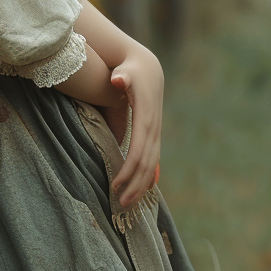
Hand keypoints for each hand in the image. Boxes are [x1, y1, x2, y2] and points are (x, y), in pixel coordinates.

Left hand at [107, 50, 163, 209]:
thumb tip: (118, 79)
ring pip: (151, 164)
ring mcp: (155, 132)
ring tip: (127, 202)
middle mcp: (153, 127)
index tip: (115, 185)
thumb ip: (122, 76)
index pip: (138, 149)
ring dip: (140, 185)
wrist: (148, 68)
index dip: (128, 169)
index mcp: (146, 117)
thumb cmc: (131, 70)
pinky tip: (142, 191)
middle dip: (134, 184)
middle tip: (120, 203)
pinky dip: (147, 176)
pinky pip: (152, 160)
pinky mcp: (152, 134)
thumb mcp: (126, 70)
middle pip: (146, 162)